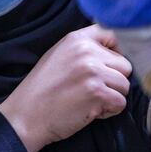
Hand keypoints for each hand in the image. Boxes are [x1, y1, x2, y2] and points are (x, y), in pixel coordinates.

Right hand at [0, 25, 131, 151]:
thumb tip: (116, 50)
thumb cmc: (42, 89)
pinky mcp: (97, 92)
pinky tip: (90, 111)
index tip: (108, 67)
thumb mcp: (59, 55)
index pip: (115, 36)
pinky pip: (120, 102)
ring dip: (112, 97)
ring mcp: (93, 71)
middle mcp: (87, 51)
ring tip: (90, 101)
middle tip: (93, 90)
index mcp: (77, 39)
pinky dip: (109, 111)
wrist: (25, 116)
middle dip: (114, 81)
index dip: (117, 54)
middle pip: (125, 66)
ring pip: (125, 85)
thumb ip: (85, 48)